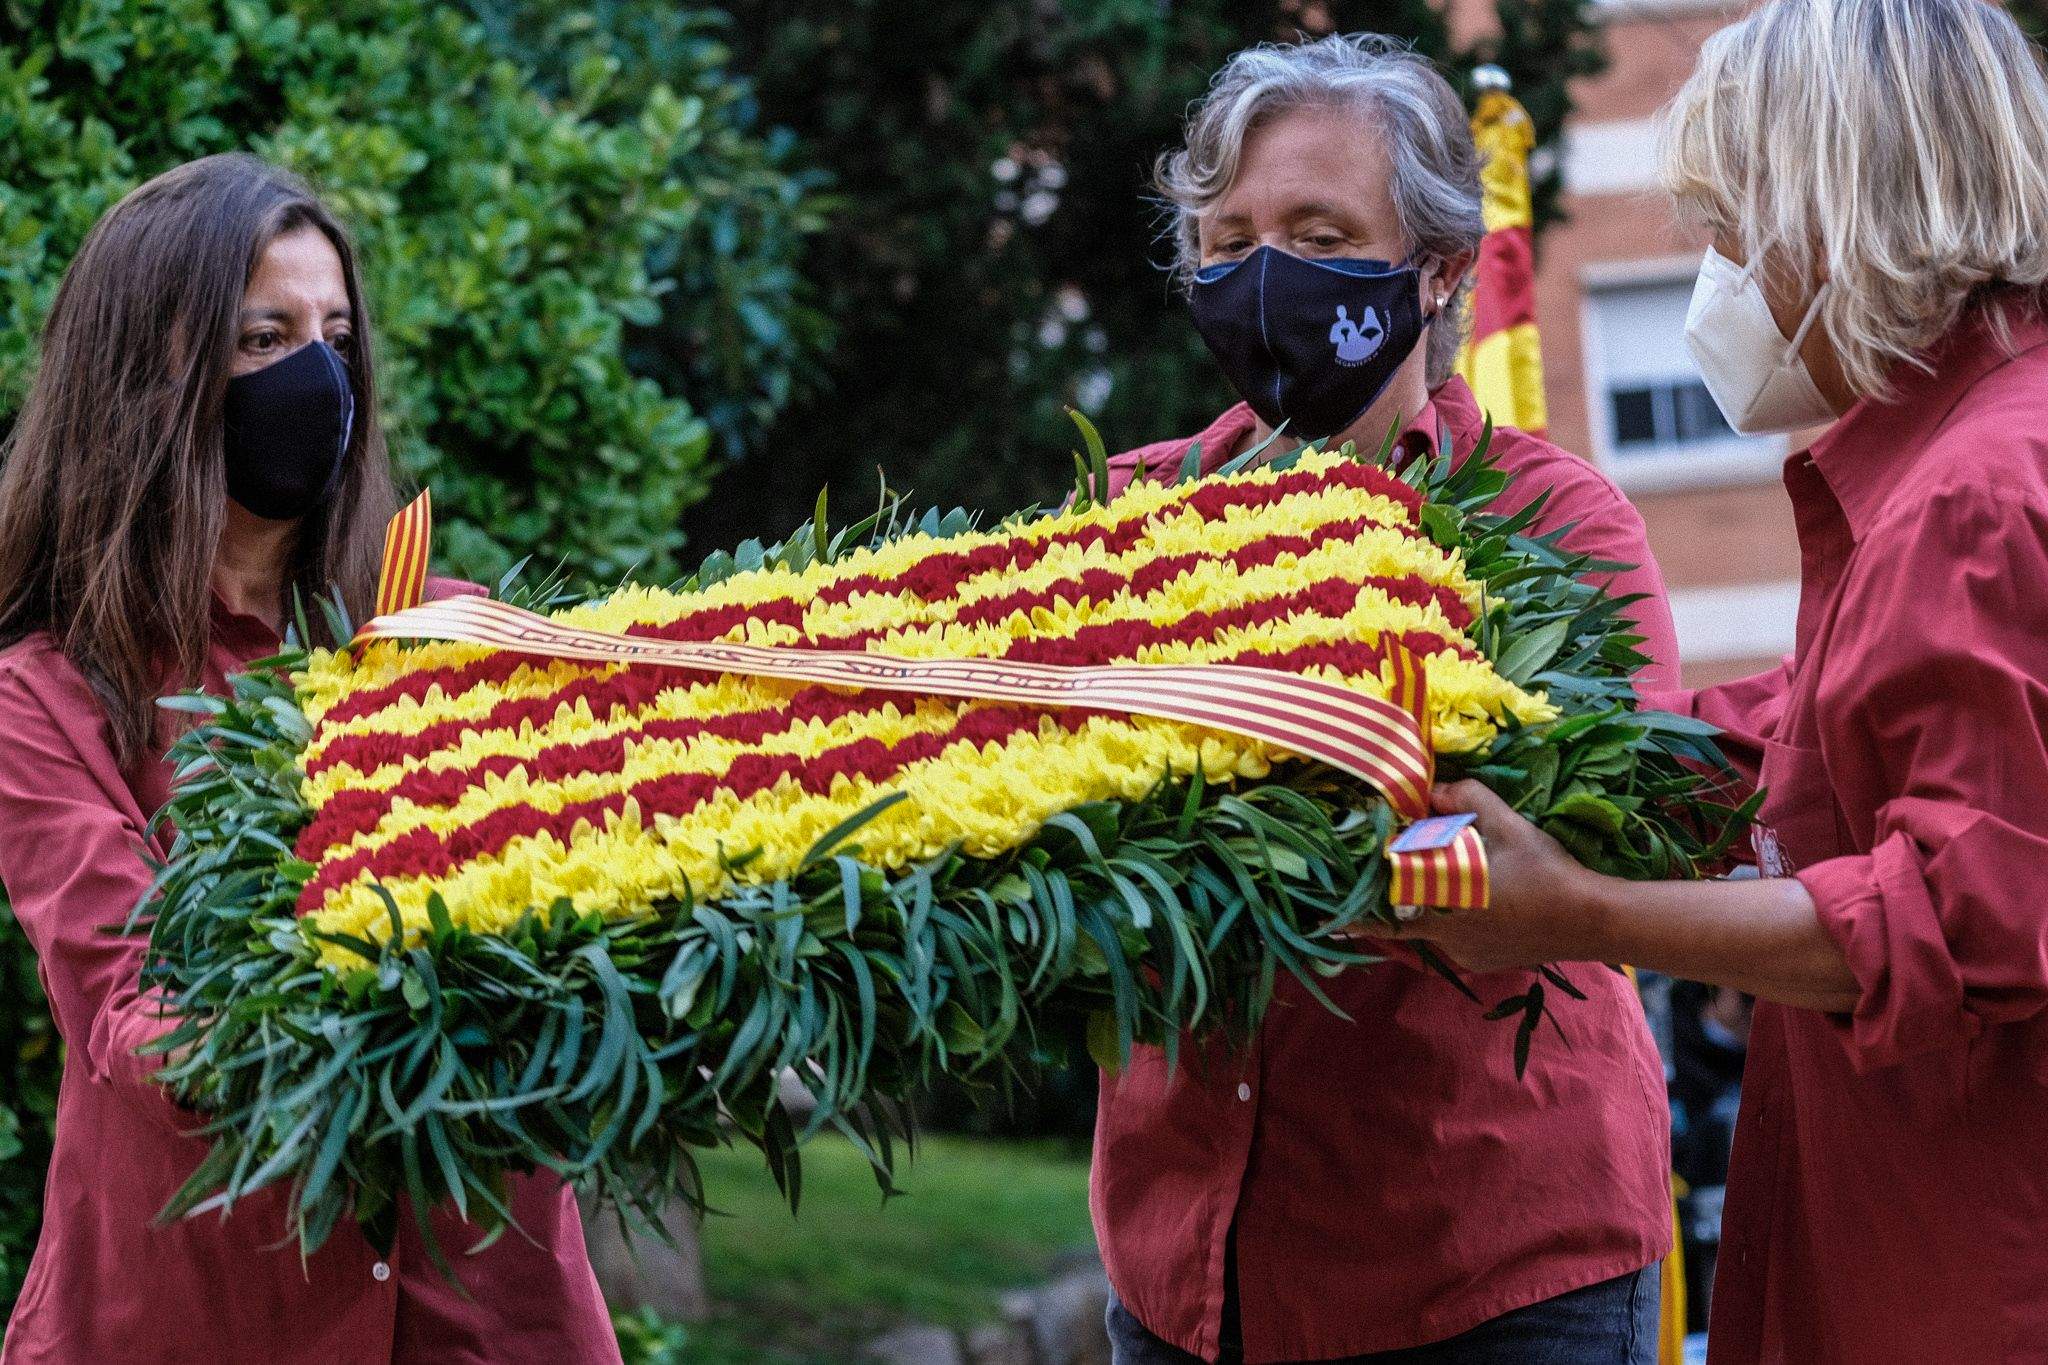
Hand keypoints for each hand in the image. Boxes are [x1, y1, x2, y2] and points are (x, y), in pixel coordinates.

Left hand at [1381, 780, 1612, 972]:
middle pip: (1402, 925)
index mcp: (1444, 907)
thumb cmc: (1546, 871)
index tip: (1338, 908)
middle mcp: (1448, 939)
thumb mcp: (1509, 825)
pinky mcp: (1483, 963)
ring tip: (1429, 888)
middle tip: (1370, 893)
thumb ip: (1468, 799)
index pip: (1385, 915)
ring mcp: (1466, 955)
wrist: (1591, 920)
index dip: (1360, 911)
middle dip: (1387, 909)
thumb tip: (1432, 789)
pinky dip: (1448, 925)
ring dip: (1423, 912)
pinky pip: (1452, 944)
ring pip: (1428, 933)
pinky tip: (1465, 905)